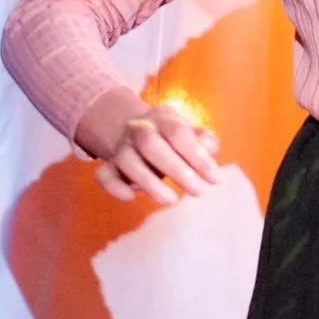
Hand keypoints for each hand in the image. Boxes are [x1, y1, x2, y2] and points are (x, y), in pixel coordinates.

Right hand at [74, 89, 222, 203]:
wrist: (137, 132)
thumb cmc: (173, 139)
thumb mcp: (192, 133)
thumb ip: (205, 140)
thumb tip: (208, 151)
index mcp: (162, 117)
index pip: (177, 132)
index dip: (196, 155)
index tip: (214, 178)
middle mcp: (138, 128)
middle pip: (150, 144)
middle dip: (176, 169)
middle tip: (198, 191)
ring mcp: (121, 147)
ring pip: (127, 160)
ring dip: (150, 183)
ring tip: (172, 201)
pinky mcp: (109, 166)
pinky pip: (104, 175)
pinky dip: (115, 187)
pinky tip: (132, 197)